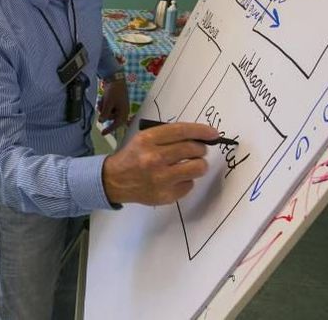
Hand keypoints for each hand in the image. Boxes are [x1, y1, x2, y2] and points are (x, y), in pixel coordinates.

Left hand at [98, 78, 129, 127]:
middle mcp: (122, 111)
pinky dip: (104, 104)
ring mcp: (118, 107)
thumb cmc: (115, 91)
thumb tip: (101, 122)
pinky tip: (103, 98)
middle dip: (104, 113)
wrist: (116, 78)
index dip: (109, 129)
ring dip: (103, 108)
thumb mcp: (108, 103)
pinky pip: (107, 107)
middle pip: (110, 118)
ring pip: (108, 112)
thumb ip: (105, 113)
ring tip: (102, 100)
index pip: (116, 124)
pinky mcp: (114, 103)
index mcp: (124, 112)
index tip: (102, 134)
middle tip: (101, 105)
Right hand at [101, 122, 218, 205]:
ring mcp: (160, 179)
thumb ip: (168, 137)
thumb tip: (199, 137)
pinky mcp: (166, 195)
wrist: (114, 180)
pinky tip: (175, 179)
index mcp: (147, 140)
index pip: (182, 131)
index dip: (201, 131)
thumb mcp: (144, 139)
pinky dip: (186, 180)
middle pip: (193, 149)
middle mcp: (154, 158)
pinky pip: (190, 185)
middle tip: (198, 151)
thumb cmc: (133, 156)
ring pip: (197, 168)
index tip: (213, 133)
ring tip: (191, 164)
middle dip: (201, 149)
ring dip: (199, 164)